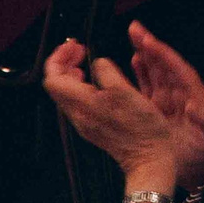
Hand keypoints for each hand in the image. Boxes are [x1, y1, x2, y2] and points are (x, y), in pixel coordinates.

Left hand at [44, 38, 187, 185]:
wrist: (150, 158)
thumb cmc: (141, 128)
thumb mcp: (125, 92)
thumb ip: (107, 73)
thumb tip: (99, 62)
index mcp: (83, 104)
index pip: (53, 78)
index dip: (59, 57)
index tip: (75, 45)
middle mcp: (79, 115)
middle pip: (57, 85)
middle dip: (64, 62)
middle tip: (80, 49)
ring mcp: (85, 122)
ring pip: (67, 93)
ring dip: (73, 72)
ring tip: (87, 61)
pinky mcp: (94, 126)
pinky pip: (79, 101)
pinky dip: (83, 85)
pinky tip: (98, 81)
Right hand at [126, 23, 203, 183]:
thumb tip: (195, 106)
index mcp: (195, 95)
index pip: (178, 69)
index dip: (163, 55)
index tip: (149, 41)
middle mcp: (181, 93)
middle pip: (164, 65)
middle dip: (150, 46)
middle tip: (135, 28)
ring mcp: (169, 100)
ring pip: (155, 73)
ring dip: (145, 56)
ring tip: (134, 38)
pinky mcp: (159, 111)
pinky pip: (149, 88)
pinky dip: (141, 75)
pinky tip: (134, 62)